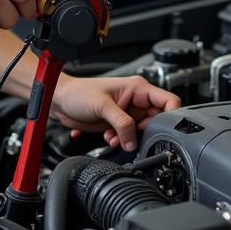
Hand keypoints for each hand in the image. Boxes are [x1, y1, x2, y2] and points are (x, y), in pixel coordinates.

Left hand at [51, 75, 180, 151]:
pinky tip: (109, 137)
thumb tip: (133, 141)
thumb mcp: (103, 106)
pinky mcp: (118, 123)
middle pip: (156, 120)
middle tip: (130, 135)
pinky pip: (129, 137)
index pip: (168, 101)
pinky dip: (121, 141)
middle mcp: (135, 100)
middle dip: (144, 132)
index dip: (170, 116)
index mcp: (137, 88)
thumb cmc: (78, 93)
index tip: (163, 129)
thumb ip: (122, 124)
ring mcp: (127, 112)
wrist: (60, 101)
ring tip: (115, 137)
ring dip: (130, 139)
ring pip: (141, 131)